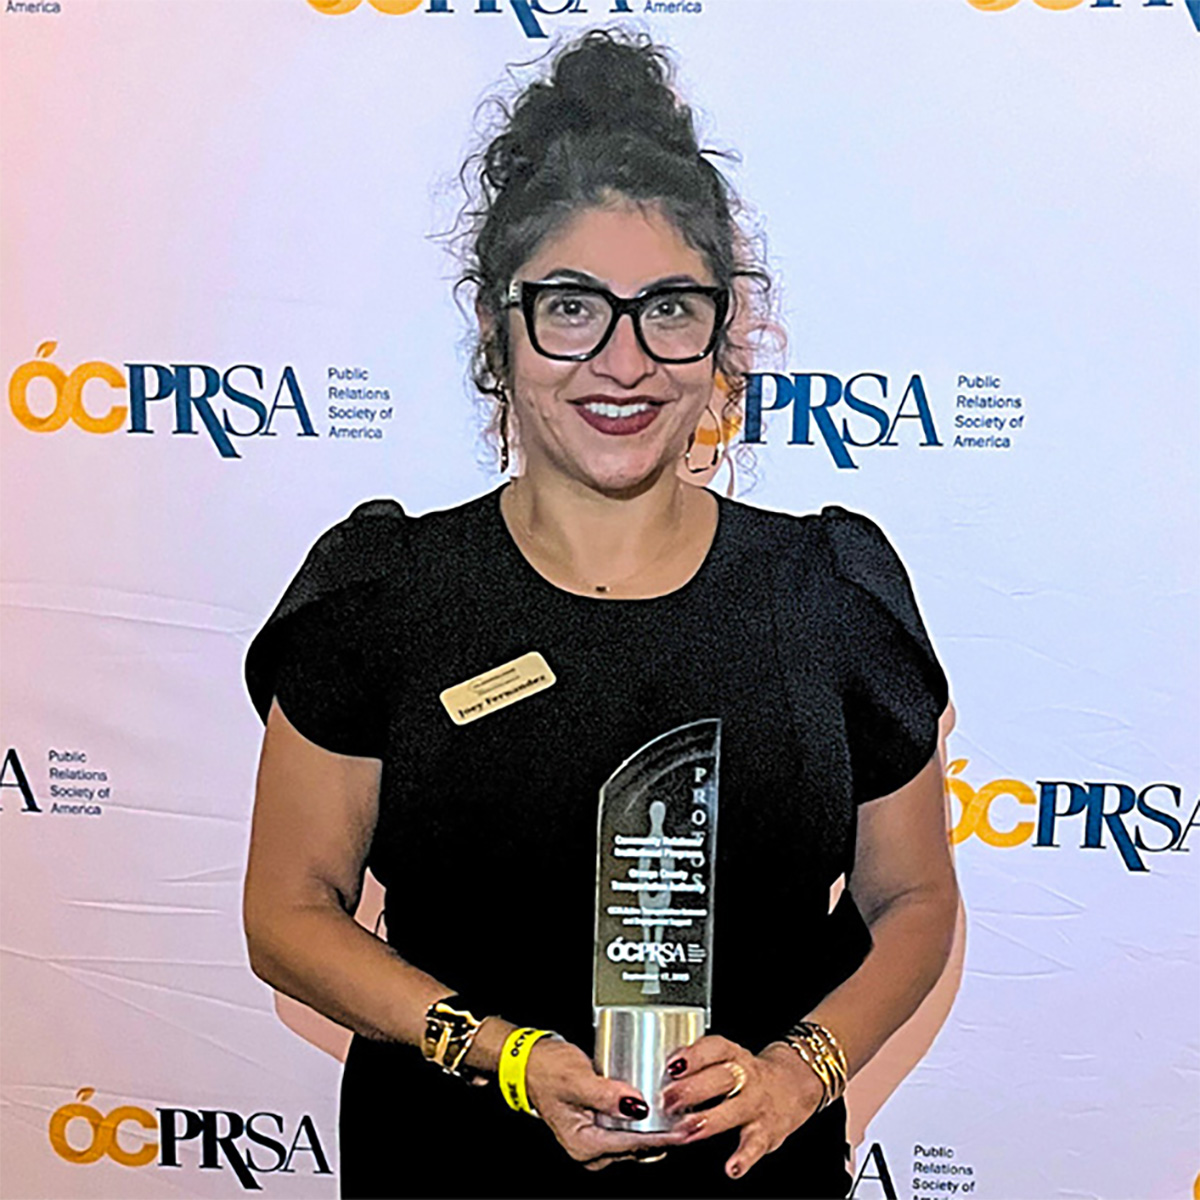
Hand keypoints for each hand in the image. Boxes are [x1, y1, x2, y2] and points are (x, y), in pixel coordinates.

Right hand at [523, 1036, 701, 1170]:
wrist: (529, 1061)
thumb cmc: (546, 1069)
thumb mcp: (576, 1079)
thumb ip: (605, 1095)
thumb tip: (637, 1106)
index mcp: (584, 1144)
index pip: (632, 1144)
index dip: (662, 1136)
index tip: (684, 1129)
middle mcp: (590, 1148)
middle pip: (637, 1146)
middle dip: (664, 1134)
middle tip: (690, 1119)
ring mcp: (595, 1138)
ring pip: (635, 1138)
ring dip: (657, 1127)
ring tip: (681, 1112)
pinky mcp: (599, 1125)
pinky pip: (628, 1128)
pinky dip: (645, 1119)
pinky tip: (659, 1105)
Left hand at [660, 1035, 824, 1179]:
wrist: (792, 1085)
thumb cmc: (744, 1074)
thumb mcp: (725, 1058)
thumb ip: (696, 1063)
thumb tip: (661, 1071)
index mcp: (733, 1055)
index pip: (715, 1048)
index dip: (694, 1055)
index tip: (672, 1065)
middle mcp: (747, 1077)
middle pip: (721, 1078)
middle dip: (692, 1090)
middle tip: (667, 1101)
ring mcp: (757, 1105)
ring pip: (734, 1110)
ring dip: (708, 1121)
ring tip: (685, 1131)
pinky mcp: (766, 1132)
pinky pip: (755, 1145)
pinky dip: (744, 1158)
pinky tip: (731, 1167)